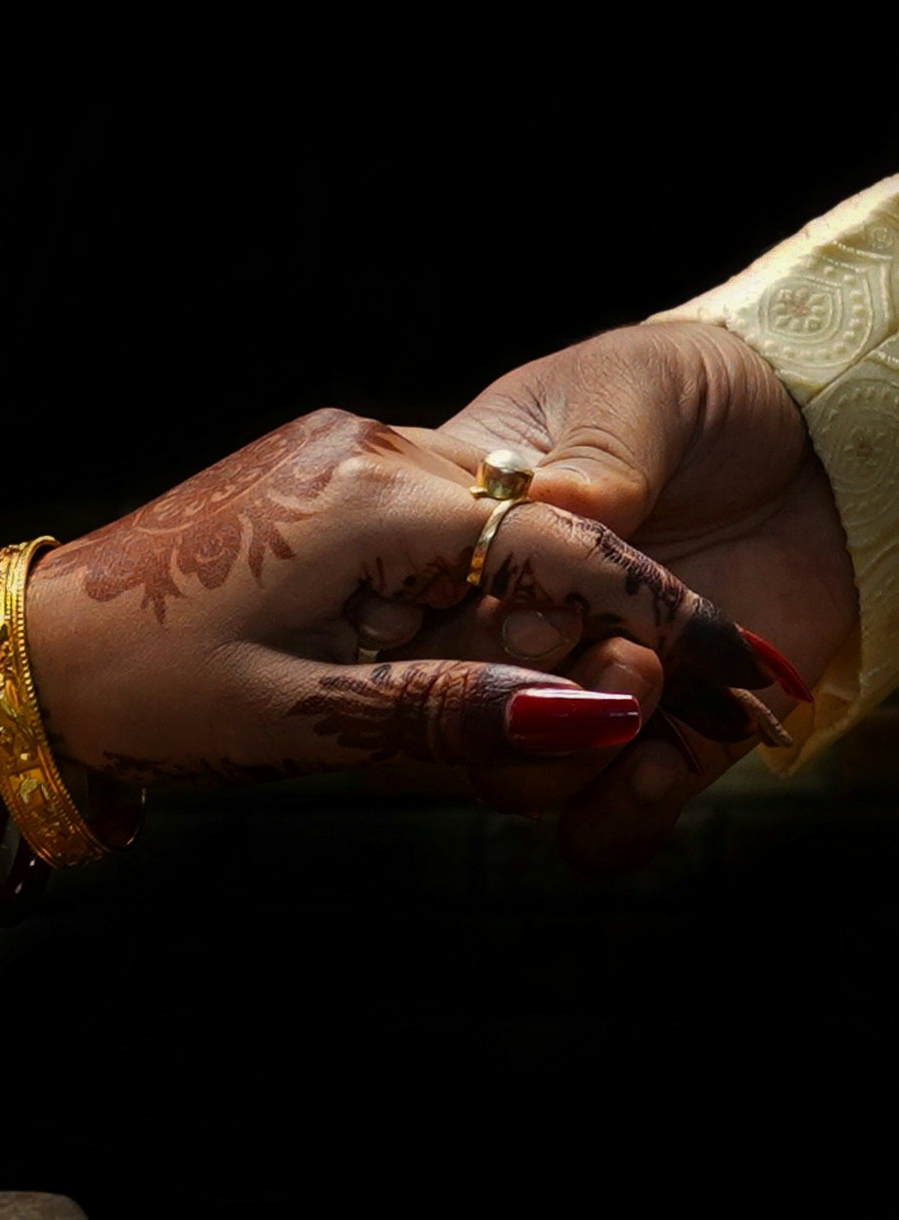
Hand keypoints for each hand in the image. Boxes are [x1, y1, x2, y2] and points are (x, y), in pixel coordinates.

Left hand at [22, 409, 785, 828]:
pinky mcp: (314, 470)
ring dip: (505, 608)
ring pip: (479, 527)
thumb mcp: (314, 722)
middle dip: (576, 620)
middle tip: (598, 712)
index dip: (649, 611)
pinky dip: (451, 588)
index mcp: (367, 500)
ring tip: (487, 693)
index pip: (556, 544)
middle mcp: (362, 449)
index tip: (723, 668)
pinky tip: (421, 650)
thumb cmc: (157, 689)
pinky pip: (424, 523)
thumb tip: (595, 714)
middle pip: (525, 531)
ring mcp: (335, 449)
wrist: (40, 647)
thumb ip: (460, 711)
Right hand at [429, 317, 851, 868]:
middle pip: (447, 704)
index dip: (458, 618)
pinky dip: (617, 818)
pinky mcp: (651, 742)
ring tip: (648, 689)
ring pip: (508, 778)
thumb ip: (597, 452)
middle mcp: (502, 618)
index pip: (409, 597)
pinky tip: (659, 766)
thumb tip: (553, 507)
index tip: (539, 601)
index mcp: (463, 525)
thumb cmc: (693, 394)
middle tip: (617, 646)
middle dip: (520, 692)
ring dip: (570, 756)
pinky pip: (597, 827)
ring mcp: (574, 686)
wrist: (811, 448)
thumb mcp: (636, 391)